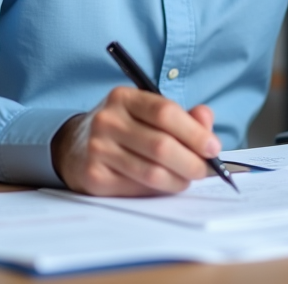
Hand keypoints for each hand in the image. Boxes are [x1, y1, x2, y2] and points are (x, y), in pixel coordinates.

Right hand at [51, 86, 220, 195]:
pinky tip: (163, 184)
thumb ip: (183, 116)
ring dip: (178, 179)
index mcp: (124, 98)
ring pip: (151, 171)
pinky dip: (158, 190)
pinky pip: (137, 188)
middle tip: (205, 169)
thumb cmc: (124, 128)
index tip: (213, 147)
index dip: (194, 132)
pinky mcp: (94, 176)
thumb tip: (206, 120)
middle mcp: (107, 120)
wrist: (74, 146)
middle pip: (161, 145)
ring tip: (186, 179)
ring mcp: (97, 149)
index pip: (165, 113)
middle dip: (191, 161)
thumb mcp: (148, 112)